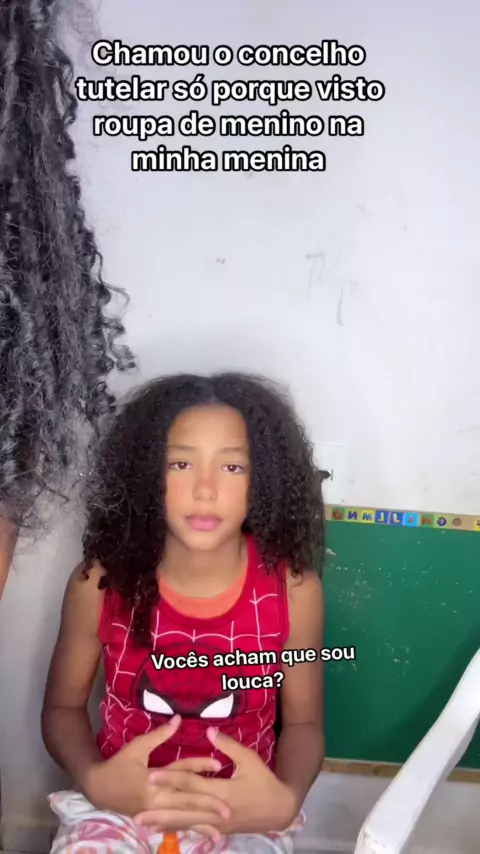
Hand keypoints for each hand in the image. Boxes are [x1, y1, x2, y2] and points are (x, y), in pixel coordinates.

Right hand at [81, 715, 229, 832]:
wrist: (98, 788)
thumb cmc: (119, 765)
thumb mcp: (137, 747)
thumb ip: (159, 735)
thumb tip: (179, 719)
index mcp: (153, 782)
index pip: (181, 773)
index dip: (200, 768)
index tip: (219, 766)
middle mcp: (157, 799)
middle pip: (186, 803)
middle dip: (207, 808)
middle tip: (228, 811)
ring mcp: (155, 812)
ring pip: (181, 819)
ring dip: (200, 826)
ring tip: (219, 834)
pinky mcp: (154, 818)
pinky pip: (174, 825)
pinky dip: (187, 829)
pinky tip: (201, 834)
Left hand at [137, 727, 298, 836]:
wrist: (280, 809)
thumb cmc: (264, 781)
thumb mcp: (250, 759)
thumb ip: (228, 746)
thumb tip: (208, 730)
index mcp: (222, 791)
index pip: (191, 784)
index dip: (170, 779)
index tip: (150, 776)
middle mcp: (216, 810)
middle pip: (183, 810)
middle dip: (159, 812)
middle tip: (136, 814)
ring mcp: (217, 823)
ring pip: (186, 824)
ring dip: (164, 824)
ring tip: (143, 825)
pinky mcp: (219, 829)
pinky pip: (195, 830)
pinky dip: (179, 830)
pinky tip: (164, 830)